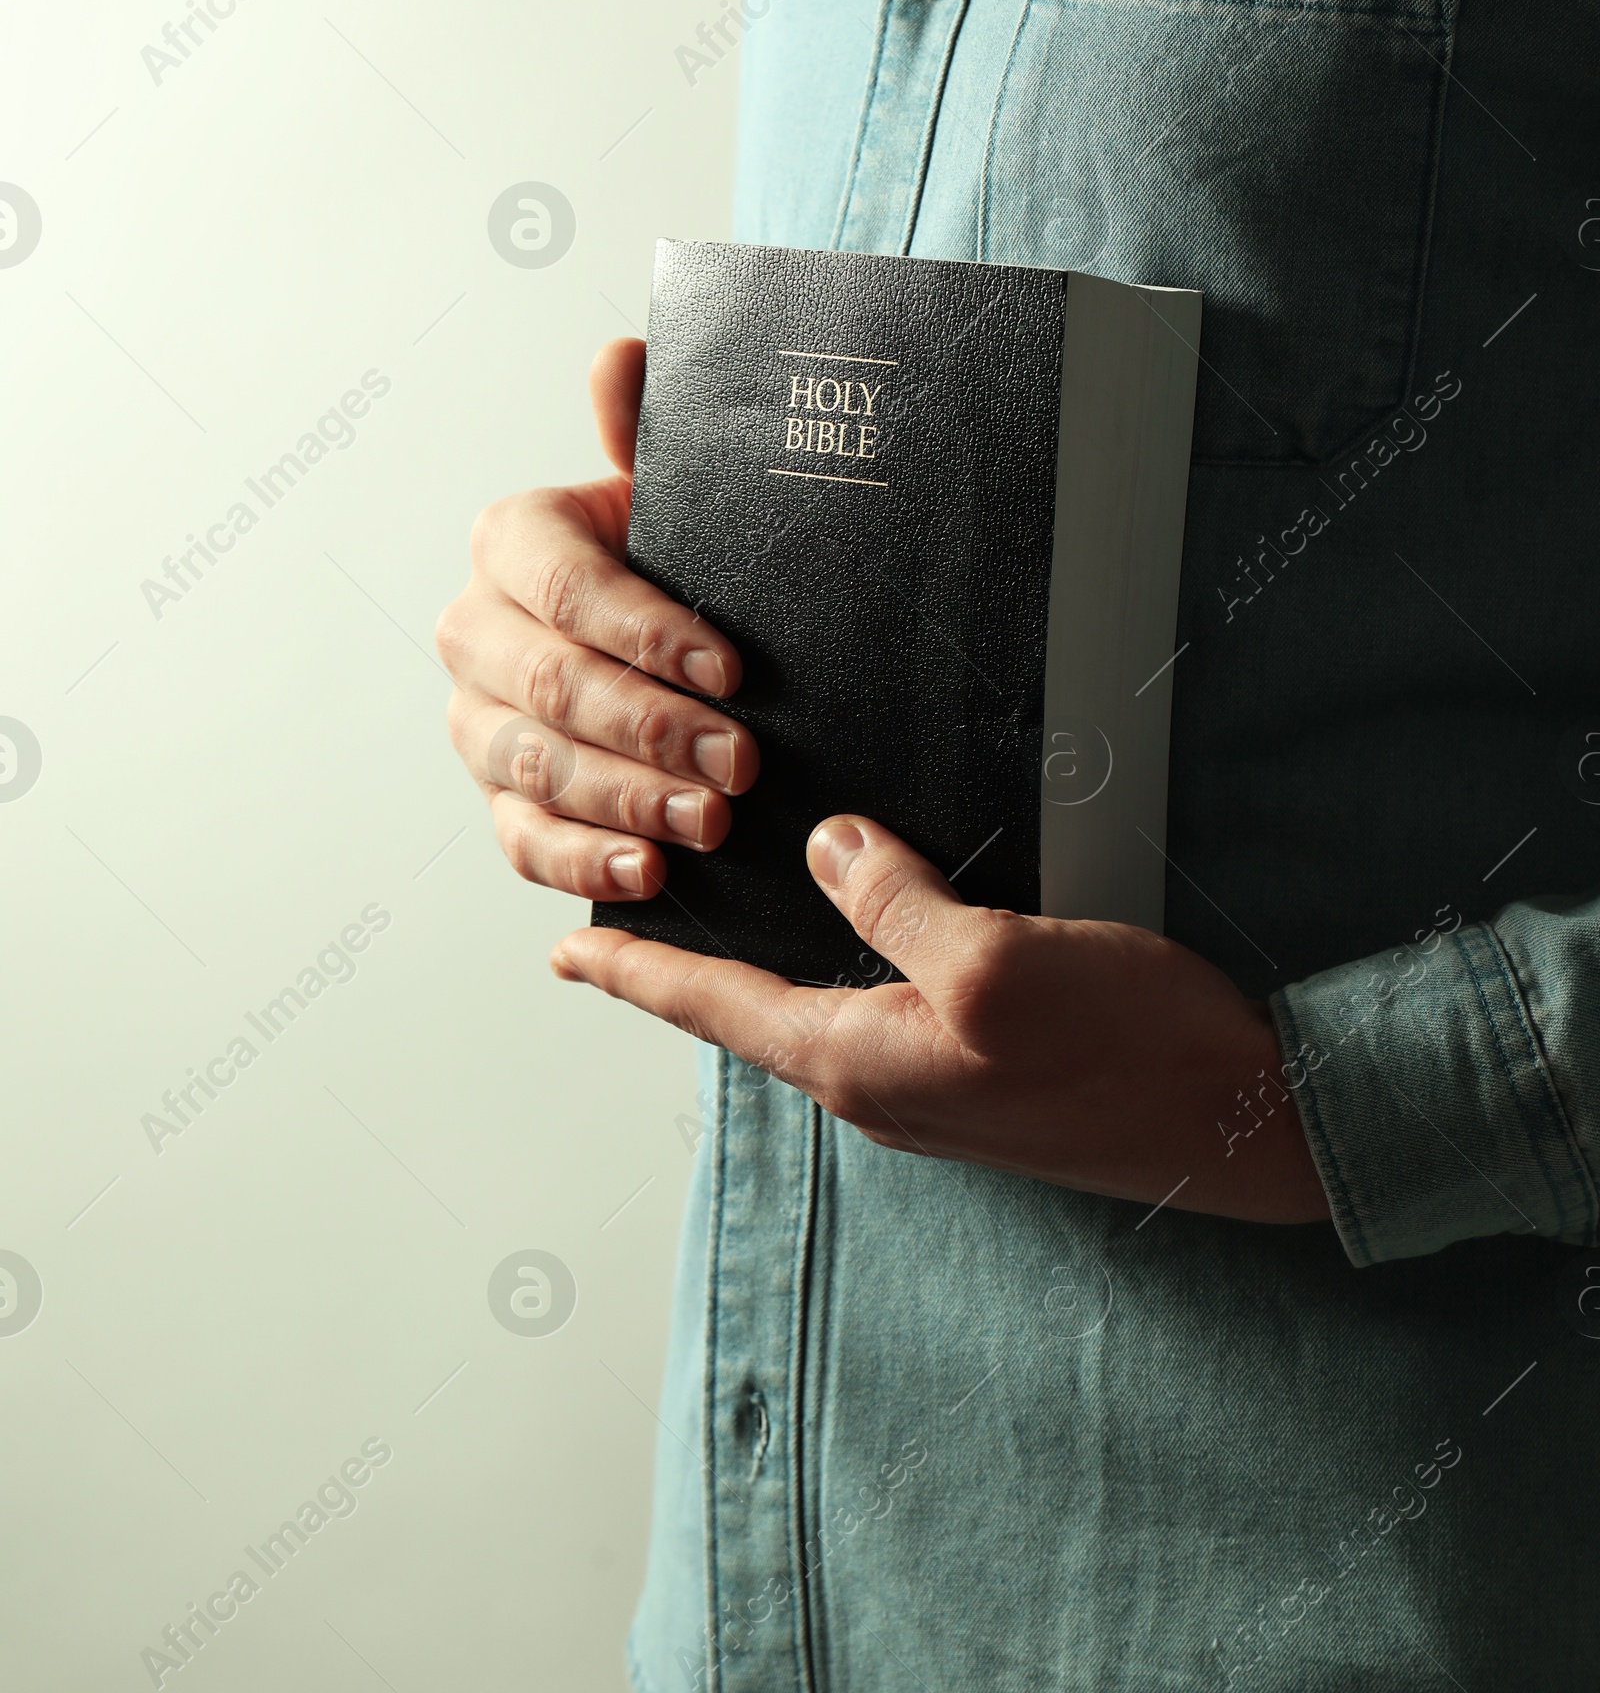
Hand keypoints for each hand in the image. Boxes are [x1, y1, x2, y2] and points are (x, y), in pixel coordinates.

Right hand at [436, 338, 758, 901]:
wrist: (653, 636)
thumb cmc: (664, 559)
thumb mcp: (664, 494)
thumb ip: (641, 430)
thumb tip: (623, 353)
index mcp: (511, 541)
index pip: (568, 588)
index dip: (648, 632)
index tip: (730, 671)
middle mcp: (474, 630)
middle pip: (553, 686)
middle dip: (650, 728)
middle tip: (740, 761)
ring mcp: (476, 721)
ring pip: (538, 768)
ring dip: (629, 800)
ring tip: (711, 821)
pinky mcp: (496, 798)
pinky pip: (524, 842)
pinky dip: (585, 863)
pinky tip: (648, 873)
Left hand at [551, 814, 1329, 1224]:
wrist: (1247, 1125)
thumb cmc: (1133, 1050)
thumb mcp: (1000, 959)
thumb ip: (899, 902)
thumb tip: (829, 846)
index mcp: (862, 1063)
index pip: (714, 1007)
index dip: (634, 971)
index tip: (562, 949)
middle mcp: (881, 1090)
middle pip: (750, 1015)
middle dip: (682, 969)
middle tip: (621, 917)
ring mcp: (934, 1091)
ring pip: (813, 1014)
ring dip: (756, 970)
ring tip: (714, 921)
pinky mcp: (985, 1075)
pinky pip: (878, 1014)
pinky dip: (837, 969)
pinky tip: (846, 940)